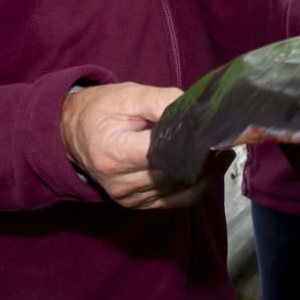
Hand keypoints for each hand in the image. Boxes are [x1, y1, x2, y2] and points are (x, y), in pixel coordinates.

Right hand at [59, 83, 218, 208]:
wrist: (72, 134)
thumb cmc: (100, 110)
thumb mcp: (128, 95)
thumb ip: (163, 101)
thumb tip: (197, 112)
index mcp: (115, 153)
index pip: (164, 154)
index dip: (192, 143)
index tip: (215, 130)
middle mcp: (121, 182)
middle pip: (176, 173)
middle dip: (204, 155)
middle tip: (227, 135)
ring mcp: (129, 198)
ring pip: (182, 188)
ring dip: (206, 170)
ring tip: (223, 146)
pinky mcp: (138, 204)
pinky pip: (178, 200)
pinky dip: (200, 184)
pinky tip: (215, 166)